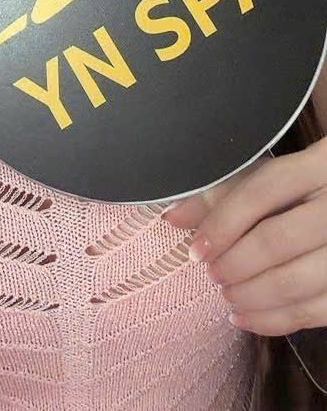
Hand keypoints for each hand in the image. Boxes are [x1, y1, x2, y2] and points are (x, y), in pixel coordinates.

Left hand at [162, 138, 326, 335]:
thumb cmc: (309, 187)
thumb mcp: (275, 176)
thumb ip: (226, 191)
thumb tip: (173, 217)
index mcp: (319, 165)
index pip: (263, 192)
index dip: (223, 223)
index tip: (197, 248)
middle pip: (276, 240)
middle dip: (234, 263)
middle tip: (213, 273)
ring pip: (295, 281)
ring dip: (251, 295)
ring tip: (227, 295)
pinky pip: (314, 312)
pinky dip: (274, 321)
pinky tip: (245, 317)